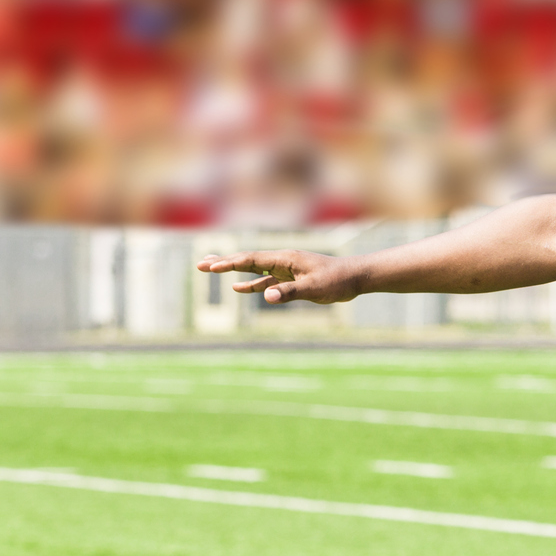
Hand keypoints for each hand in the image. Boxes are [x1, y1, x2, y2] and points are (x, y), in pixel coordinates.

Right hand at [197, 249, 358, 305]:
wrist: (356, 277)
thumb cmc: (338, 280)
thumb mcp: (314, 288)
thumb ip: (290, 292)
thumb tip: (267, 297)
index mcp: (285, 258)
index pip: (251, 260)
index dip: (229, 263)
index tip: (210, 267)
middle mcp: (282, 260)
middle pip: (247, 260)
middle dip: (223, 262)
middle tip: (199, 264)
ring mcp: (286, 269)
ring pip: (253, 269)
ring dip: (233, 270)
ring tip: (210, 269)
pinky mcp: (291, 279)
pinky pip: (266, 281)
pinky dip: (251, 284)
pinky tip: (238, 288)